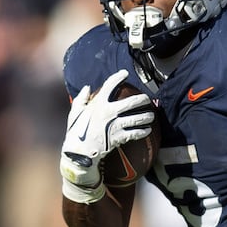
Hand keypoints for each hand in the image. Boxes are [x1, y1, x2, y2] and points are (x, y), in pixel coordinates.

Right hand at [59, 70, 154, 202]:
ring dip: (146, 117)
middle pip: (131, 103)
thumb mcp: (75, 113)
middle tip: (147, 99)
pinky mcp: (118, 138)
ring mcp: (114, 125)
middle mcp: (108, 112)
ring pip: (136, 119)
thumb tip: (87, 88)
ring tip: (152, 116)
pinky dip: (142, 132)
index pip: (110, 85)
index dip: (118, 77)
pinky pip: (134, 133)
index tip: (125, 74)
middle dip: (142, 99)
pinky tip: (147, 130)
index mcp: (98, 104)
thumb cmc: (75, 132)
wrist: (79, 152)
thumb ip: (81, 99)